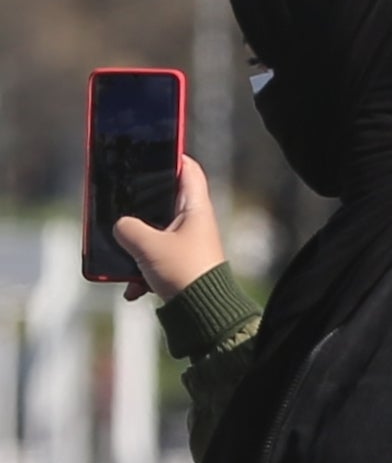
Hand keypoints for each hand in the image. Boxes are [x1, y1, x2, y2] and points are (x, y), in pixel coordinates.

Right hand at [112, 155, 224, 301]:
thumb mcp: (148, 245)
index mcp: (195, 209)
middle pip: (164, 203)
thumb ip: (128, 228)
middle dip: (140, 207)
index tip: (154, 149)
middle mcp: (194, 223)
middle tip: (120, 200)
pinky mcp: (179, 265)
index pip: (189, 171)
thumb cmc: (183, 271)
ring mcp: (187, 245)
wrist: (201, 313)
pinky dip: (140, 274)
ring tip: (122, 255)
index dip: (174, 157)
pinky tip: (133, 289)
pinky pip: (153, 261)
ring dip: (135, 247)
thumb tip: (121, 225)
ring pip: (154, 234)